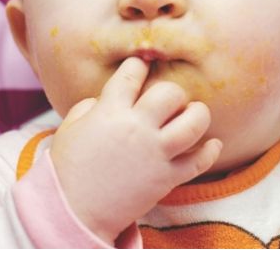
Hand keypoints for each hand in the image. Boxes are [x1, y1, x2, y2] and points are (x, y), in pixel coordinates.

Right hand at [49, 57, 222, 243]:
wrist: (72, 213)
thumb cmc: (67, 170)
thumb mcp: (69, 130)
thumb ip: (89, 108)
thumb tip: (104, 100)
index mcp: (109, 112)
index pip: (132, 74)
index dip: (138, 65)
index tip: (142, 66)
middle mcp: (137, 128)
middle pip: (170, 93)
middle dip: (172, 92)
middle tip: (169, 101)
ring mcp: (155, 153)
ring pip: (193, 123)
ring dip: (198, 114)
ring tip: (193, 114)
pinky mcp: (167, 178)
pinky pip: (199, 161)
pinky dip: (210, 151)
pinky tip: (212, 144)